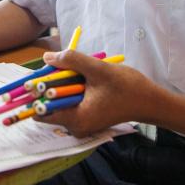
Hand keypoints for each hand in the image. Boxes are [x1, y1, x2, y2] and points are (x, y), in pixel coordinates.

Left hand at [34, 50, 154, 136]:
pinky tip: (79, 77)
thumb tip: (47, 58)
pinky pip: (69, 103)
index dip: (35, 92)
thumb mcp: (98, 69)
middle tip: (54, 67)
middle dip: (48, 86)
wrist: (149, 101)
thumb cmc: (127, 88)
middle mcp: (75, 126)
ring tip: (70, 71)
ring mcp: (81, 123)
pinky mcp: (86, 117)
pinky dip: (69, 89)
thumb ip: (72, 61)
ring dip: (60, 86)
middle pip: (48, 106)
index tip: (35, 75)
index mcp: (76, 119)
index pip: (41, 111)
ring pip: (59, 102)